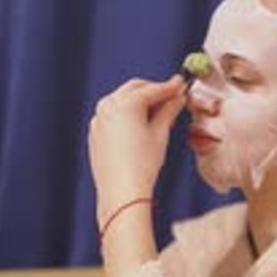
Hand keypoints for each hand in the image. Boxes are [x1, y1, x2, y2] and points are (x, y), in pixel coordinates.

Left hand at [88, 75, 185, 224]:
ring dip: (139, 100)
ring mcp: (99, 119)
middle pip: (134, 89)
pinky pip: (112, 115)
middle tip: (171, 96)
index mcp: (125, 104)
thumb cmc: (142, 165)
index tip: (181, 84)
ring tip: (158, 112)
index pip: (151, 89)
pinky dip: (127, 113)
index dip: (169, 87)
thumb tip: (178, 99)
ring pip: (121, 100)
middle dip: (153, 90)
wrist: (121, 192)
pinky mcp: (95, 132)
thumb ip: (169, 111)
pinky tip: (140, 125)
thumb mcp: (160, 134)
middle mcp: (107, 107)